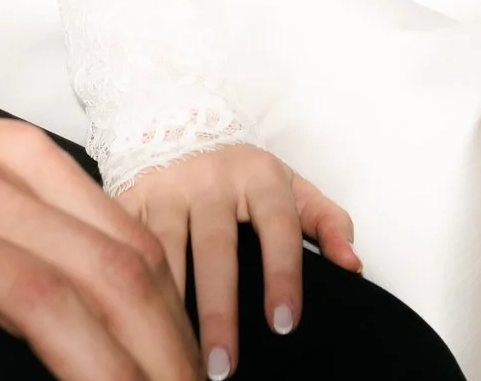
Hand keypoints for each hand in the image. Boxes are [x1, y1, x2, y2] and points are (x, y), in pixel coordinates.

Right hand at [116, 144, 360, 379]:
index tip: (284, 323)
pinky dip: (129, 281)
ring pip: (164, 249)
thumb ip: (326, 222)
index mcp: (258, 174)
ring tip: (175, 353)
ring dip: (170, 305)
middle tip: (224, 365)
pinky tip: (134, 318)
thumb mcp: (289, 187)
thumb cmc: (240, 173)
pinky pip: (127, 242)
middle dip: (219, 311)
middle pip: (216, 248)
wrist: (176, 124)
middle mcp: (210, 178)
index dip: (283, 274)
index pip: (278, 226)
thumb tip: (353, 265)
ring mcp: (165, 186)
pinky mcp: (128, 197)